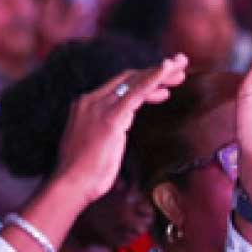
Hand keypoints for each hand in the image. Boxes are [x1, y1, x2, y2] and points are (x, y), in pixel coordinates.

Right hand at [54, 54, 187, 205]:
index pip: (118, 87)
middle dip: (156, 73)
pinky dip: (154, 78)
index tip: (163, 88)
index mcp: (86, 107)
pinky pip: (137, 91)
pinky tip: (168, 68)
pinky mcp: (111, 118)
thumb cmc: (82, 175)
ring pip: (135, 81)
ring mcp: (99, 107)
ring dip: (161, 73)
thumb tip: (114, 134)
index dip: (143, 82)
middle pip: (129, 79)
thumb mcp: (94, 147)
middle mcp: (91, 101)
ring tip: (182, 68)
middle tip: (180, 67)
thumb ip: (105, 134)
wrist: (70, 185)